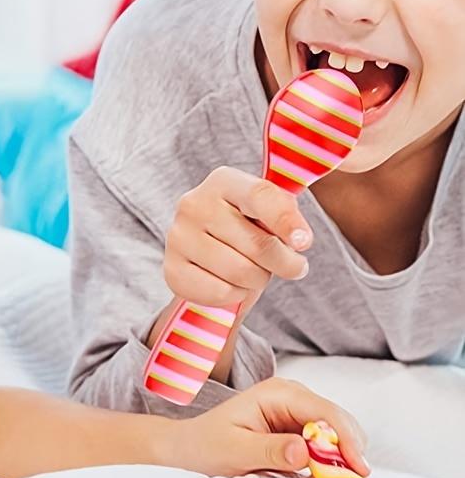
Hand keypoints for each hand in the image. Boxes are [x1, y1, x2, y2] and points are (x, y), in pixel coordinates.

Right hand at [162, 167, 311, 323]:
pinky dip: (235, 296)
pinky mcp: (172, 270)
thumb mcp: (268, 213)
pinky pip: (221, 293)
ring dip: (258, 280)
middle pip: (257, 244)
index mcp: (223, 181)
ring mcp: (178, 237)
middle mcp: (194, 204)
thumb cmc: (247, 229)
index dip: (287, 220)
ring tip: (253, 271)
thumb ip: (285, 214)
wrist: (208, 255)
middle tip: (290, 265)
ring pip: (241, 272)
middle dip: (284, 263)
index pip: (260, 195)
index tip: (305, 243)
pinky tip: (231, 284)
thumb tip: (299, 239)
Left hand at [168, 377, 369, 477]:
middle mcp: (294, 398)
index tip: (358, 471)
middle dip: (350, 453)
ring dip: (344, 462)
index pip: (325, 411)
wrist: (190, 450)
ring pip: (340, 437)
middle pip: (340, 423)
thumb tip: (305, 450)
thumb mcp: (234, 450)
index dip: (346, 440)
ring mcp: (300, 415)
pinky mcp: (302, 433)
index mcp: (277, 393)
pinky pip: (330, 449)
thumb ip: (270, 450)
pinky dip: (334, 467)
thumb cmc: (206, 446)